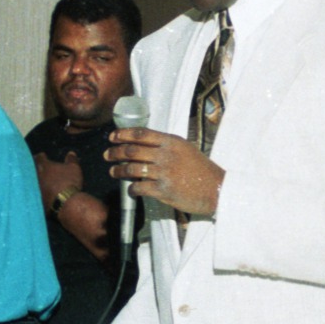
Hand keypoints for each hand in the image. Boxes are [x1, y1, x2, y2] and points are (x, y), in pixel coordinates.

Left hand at [34, 150, 82, 212]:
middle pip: (30, 168)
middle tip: (35, 166)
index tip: (42, 156)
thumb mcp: (74, 168)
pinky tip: (36, 193)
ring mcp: (33, 188)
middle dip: (32, 167)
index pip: (39, 157)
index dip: (41, 156)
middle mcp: (35, 175)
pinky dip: (33, 192)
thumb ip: (71, 159)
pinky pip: (31, 194)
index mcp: (43, 165)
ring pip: (28, 181)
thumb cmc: (69, 182)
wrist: (64, 203)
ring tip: (34, 180)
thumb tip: (71, 153)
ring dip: (31, 180)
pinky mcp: (34, 199)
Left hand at [107, 127, 224, 216]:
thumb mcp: (186, 149)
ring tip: (113, 172)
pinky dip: (131, 189)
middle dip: (115, 152)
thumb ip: (167, 146)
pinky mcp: (163, 190)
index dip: (122, 134)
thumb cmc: (202, 170)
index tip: (112, 137)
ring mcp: (164, 172)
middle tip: (107, 155)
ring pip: (131, 169)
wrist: (217, 189)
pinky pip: (139, 187)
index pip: (141, 134)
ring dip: (118, 170)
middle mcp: (166, 155)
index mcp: (171, 142)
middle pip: (132, 150)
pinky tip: (131, 190)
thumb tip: (143, 145)